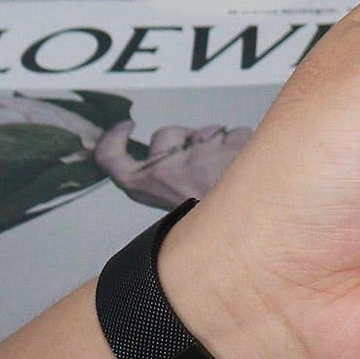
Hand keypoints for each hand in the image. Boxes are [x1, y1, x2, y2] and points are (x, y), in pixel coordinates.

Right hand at [94, 122, 251, 210]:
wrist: (250, 231)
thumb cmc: (212, 217)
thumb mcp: (171, 199)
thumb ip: (163, 174)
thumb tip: (172, 145)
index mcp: (145, 186)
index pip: (110, 157)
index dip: (114, 138)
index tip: (127, 127)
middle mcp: (165, 172)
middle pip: (165, 134)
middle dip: (185, 138)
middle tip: (202, 161)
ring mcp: (197, 160)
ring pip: (206, 131)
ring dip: (219, 143)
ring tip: (226, 168)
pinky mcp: (229, 151)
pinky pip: (236, 133)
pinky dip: (243, 144)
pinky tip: (243, 164)